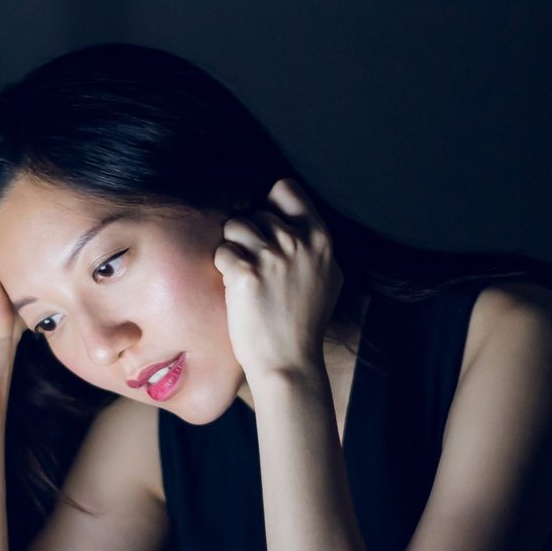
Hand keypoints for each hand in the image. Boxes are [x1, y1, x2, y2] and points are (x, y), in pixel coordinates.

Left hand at [214, 179, 341, 383]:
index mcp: (320, 237)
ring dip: (233, 248)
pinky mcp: (245, 274)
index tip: (265, 227)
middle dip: (248, 235)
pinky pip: (222, 251)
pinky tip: (235, 288)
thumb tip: (296, 219)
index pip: (285, 189)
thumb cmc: (304, 322)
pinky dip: (223, 267)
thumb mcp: (329, 277)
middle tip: (255, 268)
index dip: (268, 204)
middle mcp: (298, 241)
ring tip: (244, 276)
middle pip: (254, 211)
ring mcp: (272, 256)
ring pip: (235, 226)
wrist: (288, 361)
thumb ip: (315, 245)